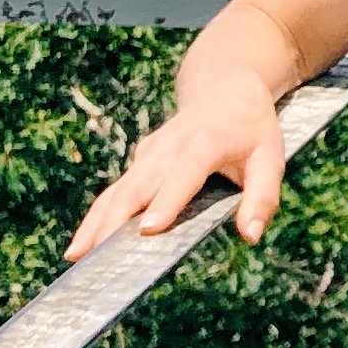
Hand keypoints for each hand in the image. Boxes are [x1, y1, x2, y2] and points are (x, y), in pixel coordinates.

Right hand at [66, 88, 287, 261]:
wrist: (224, 88)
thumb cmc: (251, 128)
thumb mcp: (271, 158)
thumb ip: (263, 197)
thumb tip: (251, 235)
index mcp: (204, 144)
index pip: (182, 175)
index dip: (165, 202)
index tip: (147, 230)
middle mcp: (168, 148)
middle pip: (137, 187)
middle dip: (114, 222)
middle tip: (97, 259)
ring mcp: (148, 155)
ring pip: (118, 192)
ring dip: (95, 223)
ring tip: (76, 257)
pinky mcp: (139, 163)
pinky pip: (116, 193)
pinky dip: (98, 217)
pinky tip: (82, 246)